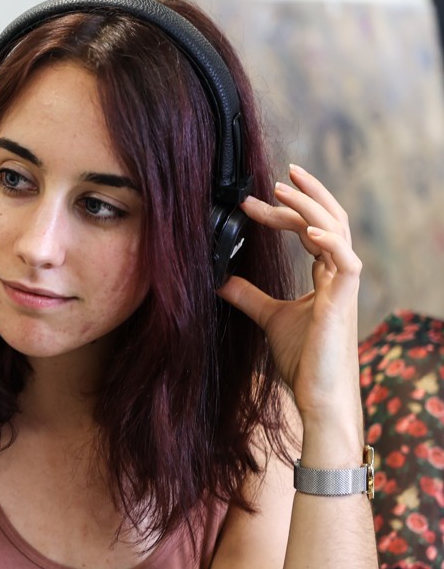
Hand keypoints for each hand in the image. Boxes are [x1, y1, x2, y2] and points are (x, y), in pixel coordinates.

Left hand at [218, 164, 363, 433]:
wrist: (317, 393)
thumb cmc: (303, 359)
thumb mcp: (268, 317)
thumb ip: (248, 295)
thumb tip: (221, 279)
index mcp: (326, 275)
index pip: (310, 229)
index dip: (285, 212)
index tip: (252, 203)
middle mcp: (339, 274)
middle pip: (329, 220)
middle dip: (306, 195)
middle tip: (280, 175)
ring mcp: (345, 286)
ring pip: (337, 231)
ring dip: (310, 207)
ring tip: (283, 190)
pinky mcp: (344, 301)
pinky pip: (346, 261)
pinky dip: (330, 241)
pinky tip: (308, 229)